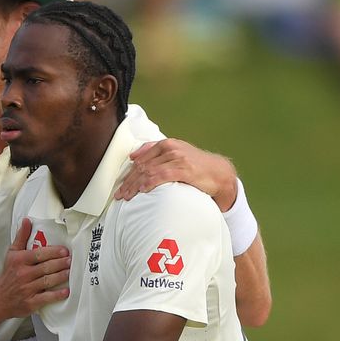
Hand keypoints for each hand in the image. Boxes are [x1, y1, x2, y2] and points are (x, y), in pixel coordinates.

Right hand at [0, 218, 70, 319]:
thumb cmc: (8, 273)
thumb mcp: (12, 253)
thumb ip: (21, 237)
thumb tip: (27, 220)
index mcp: (20, 260)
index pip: (39, 254)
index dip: (53, 252)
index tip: (64, 250)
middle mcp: (23, 274)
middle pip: (46, 267)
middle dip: (60, 263)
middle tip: (71, 260)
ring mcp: (27, 289)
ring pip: (47, 281)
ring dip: (61, 276)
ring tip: (70, 272)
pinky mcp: (30, 302)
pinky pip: (46, 298)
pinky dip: (56, 295)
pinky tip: (66, 291)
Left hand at [114, 138, 237, 210]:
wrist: (219, 173)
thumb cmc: (196, 166)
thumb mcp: (176, 154)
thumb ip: (156, 153)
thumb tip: (133, 156)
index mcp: (166, 144)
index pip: (141, 159)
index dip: (128, 173)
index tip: (120, 185)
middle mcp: (170, 149)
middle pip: (143, 166)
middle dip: (129, 181)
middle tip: (120, 194)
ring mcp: (177, 158)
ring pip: (149, 171)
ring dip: (136, 185)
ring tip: (127, 196)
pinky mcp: (184, 169)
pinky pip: (162, 175)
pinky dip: (150, 183)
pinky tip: (143, 190)